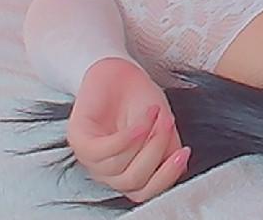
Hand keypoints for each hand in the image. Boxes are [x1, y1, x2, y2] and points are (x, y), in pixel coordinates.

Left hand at [67, 57, 189, 203]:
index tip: (184, 155)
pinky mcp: (79, 141)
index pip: (145, 192)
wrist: (121, 71)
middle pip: (132, 183)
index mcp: (128, 171)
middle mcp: (107, 171)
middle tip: (168, 125)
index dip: (166, 178)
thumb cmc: (141, 99)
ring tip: (155, 115)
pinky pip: (102, 153)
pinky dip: (126, 139)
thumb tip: (178, 169)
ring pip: (118, 170)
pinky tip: (139, 124)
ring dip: (144, 141)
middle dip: (156, 153)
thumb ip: (169, 151)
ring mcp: (90, 159)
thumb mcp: (164, 127)